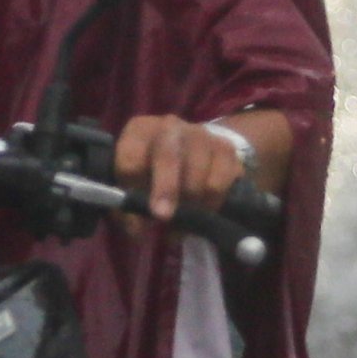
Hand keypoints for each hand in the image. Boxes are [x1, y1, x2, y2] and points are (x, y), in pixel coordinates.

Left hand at [110, 110, 289, 220]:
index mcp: (139, 131)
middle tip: (162, 216)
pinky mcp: (225, 149)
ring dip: (189, 204)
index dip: (132, 185)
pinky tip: (202, 209)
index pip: (131, 157)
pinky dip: (209, 204)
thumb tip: (136, 231)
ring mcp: (201, 135)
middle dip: (165, 189)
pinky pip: (217, 185)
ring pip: (196, 176)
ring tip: (182, 218)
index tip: (134, 207)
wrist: (196, 148)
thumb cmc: (156, 171)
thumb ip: (131, 206)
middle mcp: (169, 126)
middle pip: (167, 155)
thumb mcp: (136, 183)